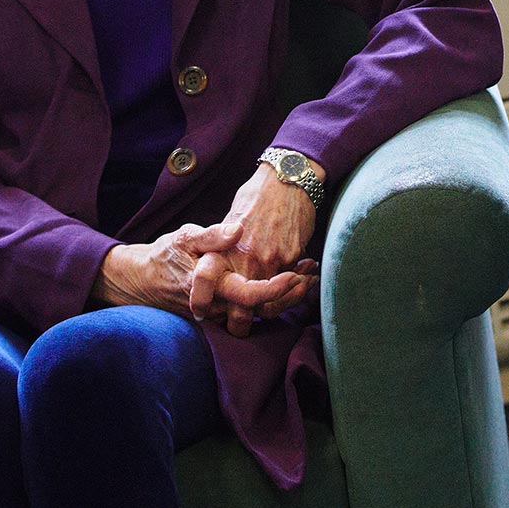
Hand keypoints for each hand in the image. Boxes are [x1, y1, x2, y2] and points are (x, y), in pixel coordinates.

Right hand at [93, 222, 308, 321]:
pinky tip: (292, 279)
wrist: (143, 281)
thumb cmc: (164, 256)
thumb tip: (236, 230)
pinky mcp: (223, 311)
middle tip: (312, 275)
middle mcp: (219, 305)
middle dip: (291, 295)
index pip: (249, 295)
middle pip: (264, 310)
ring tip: (309, 275)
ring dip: (288, 296)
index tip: (295, 274)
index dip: (275, 289)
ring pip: (262, 313)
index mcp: (212, 285)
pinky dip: (275, 297)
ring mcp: (222, 312)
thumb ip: (210, 235)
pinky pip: (254, 310)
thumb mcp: (184, 237)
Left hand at [190, 161, 322, 335]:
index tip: (209, 315)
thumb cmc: (257, 196)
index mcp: (225, 252)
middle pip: (242, 307)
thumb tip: (216, 268)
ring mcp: (269, 260)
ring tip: (273, 306)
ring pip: (269, 302)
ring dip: (274, 306)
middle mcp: (245, 260)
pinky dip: (295, 288)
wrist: (287, 179)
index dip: (211, 308)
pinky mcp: (290, 257)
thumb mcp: (229, 221)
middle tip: (241, 327)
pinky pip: (291, 284)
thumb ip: (222, 247)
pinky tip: (299, 282)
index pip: (214, 292)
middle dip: (241, 323)